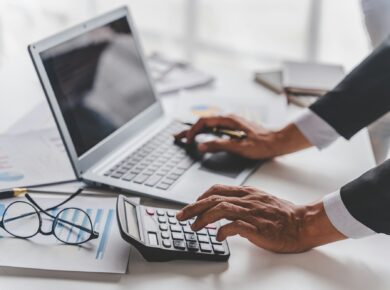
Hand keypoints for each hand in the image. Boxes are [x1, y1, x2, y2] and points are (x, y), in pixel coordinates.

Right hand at [174, 115, 311, 159]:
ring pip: (208, 126)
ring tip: (184, 137)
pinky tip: (201, 138)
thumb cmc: (264, 144)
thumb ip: (219, 145)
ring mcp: (231, 124)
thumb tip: (202, 146)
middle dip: (189, 130)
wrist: (279, 141)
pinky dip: (205, 133)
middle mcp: (229, 120)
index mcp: (229, 120)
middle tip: (176, 137)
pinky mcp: (234, 130)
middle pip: (203, 123)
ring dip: (196, 131)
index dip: (193, 131)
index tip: (187, 140)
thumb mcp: (240, 147)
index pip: (204, 122)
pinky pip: (215, 129)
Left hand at [176, 185, 345, 252]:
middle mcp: (247, 199)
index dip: (201, 196)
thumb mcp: (259, 200)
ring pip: (221, 209)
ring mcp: (252, 212)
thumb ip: (241, 203)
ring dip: (203, 218)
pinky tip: (218, 236)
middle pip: (213, 198)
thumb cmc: (282, 214)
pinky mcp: (257, 227)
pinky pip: (235, 226)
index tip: (192, 204)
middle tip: (181, 215)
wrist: (302, 223)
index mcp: (247, 192)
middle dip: (193, 207)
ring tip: (194, 227)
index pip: (218, 189)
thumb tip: (223, 211)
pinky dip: (222, 230)